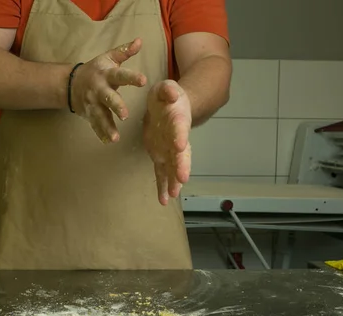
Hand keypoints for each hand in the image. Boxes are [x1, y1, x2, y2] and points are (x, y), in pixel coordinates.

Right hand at [71, 38, 146, 142]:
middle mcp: (99, 89)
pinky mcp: (89, 114)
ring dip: (107, 126)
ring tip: (115, 137)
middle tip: (125, 115)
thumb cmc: (96, 70)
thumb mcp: (108, 58)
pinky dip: (100, 133)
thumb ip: (124, 52)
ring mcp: (92, 103)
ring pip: (99, 116)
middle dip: (116, 106)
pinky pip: (95, 125)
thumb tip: (140, 41)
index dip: (131, 78)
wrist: (71, 84)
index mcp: (106, 74)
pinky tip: (108, 141)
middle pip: (108, 98)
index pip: (120, 75)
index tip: (143, 81)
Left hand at [143, 80, 191, 205]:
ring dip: (173, 181)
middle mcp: (177, 138)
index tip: (180, 146)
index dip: (179, 136)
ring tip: (173, 195)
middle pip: (181, 153)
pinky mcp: (160, 156)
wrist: (168, 107)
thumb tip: (171, 94)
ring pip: (172, 167)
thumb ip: (168, 90)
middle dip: (181, 165)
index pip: (179, 129)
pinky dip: (162, 186)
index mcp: (178, 120)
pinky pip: (161, 173)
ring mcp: (169, 149)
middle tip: (182, 178)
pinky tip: (164, 200)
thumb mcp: (166, 88)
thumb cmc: (167, 96)